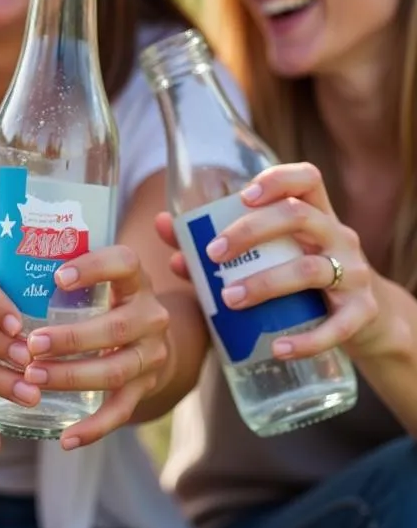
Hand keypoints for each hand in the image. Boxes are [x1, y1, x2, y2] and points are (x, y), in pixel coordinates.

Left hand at [23, 244, 169, 448]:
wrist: (149, 336)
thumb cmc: (103, 299)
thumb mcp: (96, 277)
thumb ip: (63, 270)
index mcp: (135, 280)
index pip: (124, 263)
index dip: (94, 268)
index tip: (57, 278)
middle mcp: (150, 315)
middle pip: (116, 328)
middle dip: (71, 338)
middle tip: (31, 343)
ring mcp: (150, 354)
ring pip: (115, 371)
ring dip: (72, 377)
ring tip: (34, 378)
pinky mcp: (145, 388)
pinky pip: (120, 411)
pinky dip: (93, 428)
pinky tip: (66, 438)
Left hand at [186, 162, 383, 359]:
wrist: (362, 322)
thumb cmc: (299, 280)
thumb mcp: (269, 256)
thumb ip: (214, 242)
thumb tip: (163, 225)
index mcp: (315, 215)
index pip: (307, 179)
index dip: (278, 180)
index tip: (243, 195)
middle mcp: (339, 236)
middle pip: (300, 217)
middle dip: (252, 231)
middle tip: (213, 254)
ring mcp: (355, 274)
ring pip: (312, 270)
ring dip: (265, 283)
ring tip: (229, 299)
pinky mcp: (363, 314)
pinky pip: (337, 327)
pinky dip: (306, 340)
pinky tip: (277, 348)